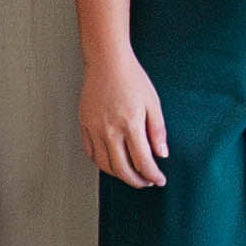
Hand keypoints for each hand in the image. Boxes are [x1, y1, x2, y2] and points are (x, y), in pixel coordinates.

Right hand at [81, 44, 168, 188]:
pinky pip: (91, 153)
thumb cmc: (132, 78)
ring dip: (119, 175)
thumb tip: (161, 154)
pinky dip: (102, 163)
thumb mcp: (153, 103)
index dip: (153, 175)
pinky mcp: (84, 125)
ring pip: (105, 165)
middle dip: (137, 181)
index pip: (143, 161)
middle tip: (147, 182)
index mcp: (130, 125)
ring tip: (131, 174)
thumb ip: (158, 131)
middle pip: (122, 169)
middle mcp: (110, 131)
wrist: (107, 62)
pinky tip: (113, 162)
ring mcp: (94, 129)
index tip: (160, 180)